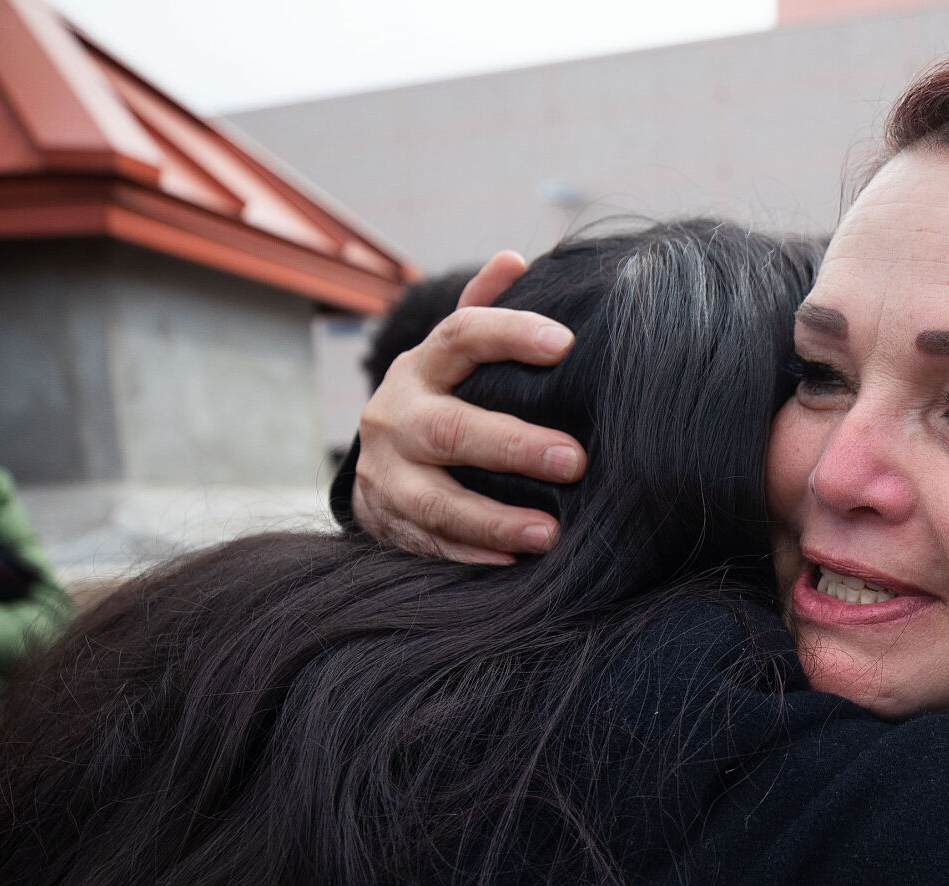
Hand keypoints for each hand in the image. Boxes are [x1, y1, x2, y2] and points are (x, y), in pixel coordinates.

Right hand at [351, 251, 587, 563]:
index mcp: (421, 368)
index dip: (510, 334)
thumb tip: (514, 260)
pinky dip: (473, 555)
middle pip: (449, 429)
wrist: (373, 465)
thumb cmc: (439, 399)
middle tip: (574, 461)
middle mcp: (395, 417)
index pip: (460, 335)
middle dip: (513, 447)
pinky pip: (430, 543)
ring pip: (435, 499)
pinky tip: (516, 562)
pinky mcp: (388, 521)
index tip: (566, 344)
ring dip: (494, 519)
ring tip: (550, 533)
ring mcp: (386, 474)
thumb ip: (481, 310)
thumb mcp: (450, 356)